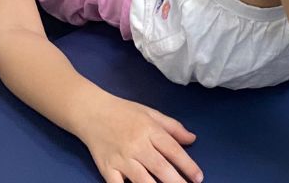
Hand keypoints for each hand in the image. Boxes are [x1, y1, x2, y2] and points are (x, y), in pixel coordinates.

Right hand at [75, 96, 201, 182]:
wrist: (90, 111)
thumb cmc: (123, 112)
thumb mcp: (149, 113)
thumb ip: (172, 127)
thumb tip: (192, 139)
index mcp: (149, 130)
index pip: (172, 150)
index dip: (188, 165)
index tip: (198, 177)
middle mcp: (136, 145)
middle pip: (160, 167)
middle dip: (177, 182)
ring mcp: (121, 158)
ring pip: (142, 180)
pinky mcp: (107, 168)